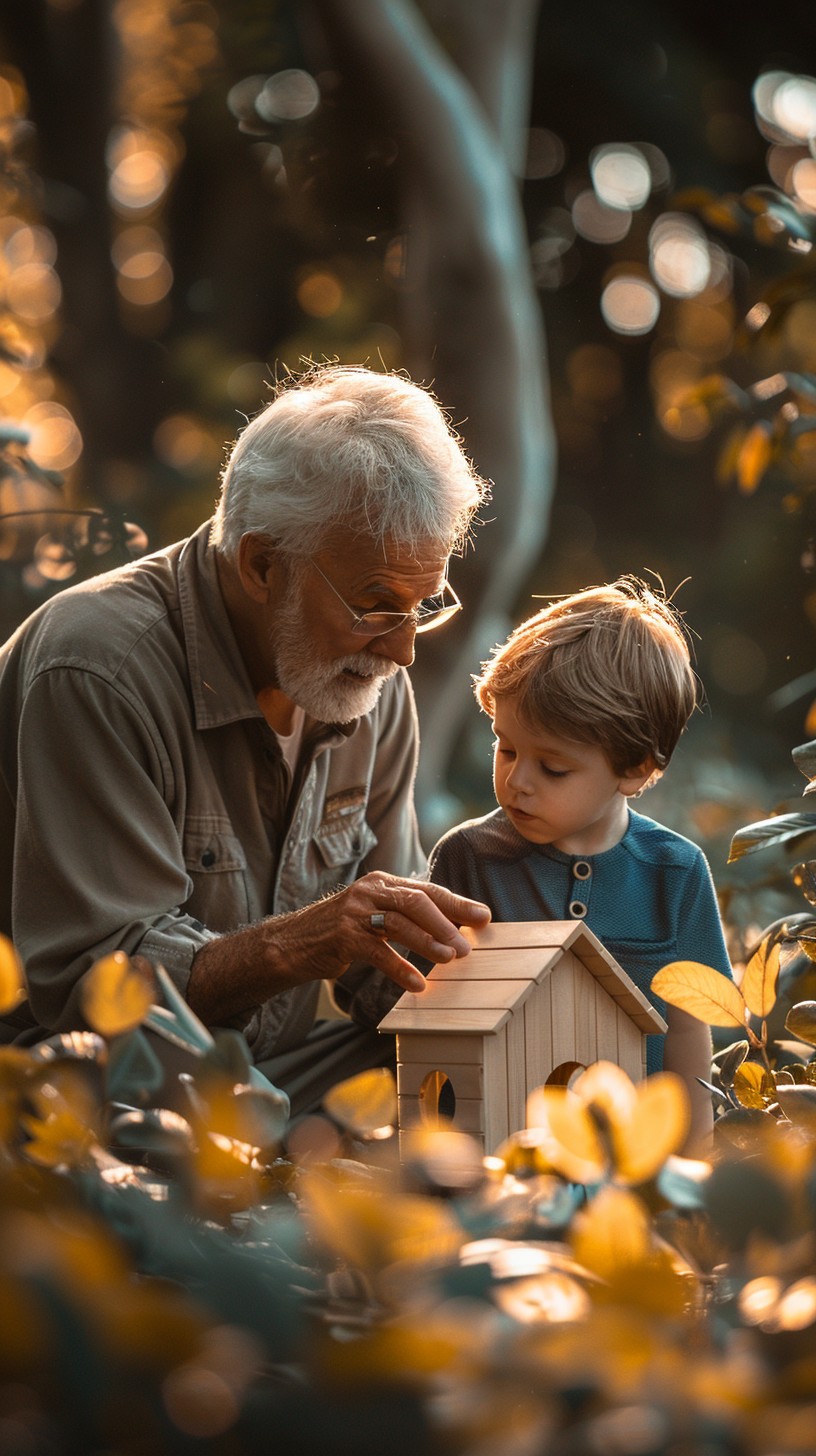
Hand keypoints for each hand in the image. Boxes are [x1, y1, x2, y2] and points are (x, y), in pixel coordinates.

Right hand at [271, 872, 490, 992]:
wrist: (292, 943)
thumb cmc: (341, 932)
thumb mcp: (373, 915)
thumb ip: (404, 915)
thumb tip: (449, 927)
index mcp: (383, 882)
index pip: (427, 889)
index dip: (457, 903)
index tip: (484, 916)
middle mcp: (370, 891)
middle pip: (417, 901)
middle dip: (447, 923)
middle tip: (468, 946)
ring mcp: (355, 913)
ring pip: (400, 924)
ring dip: (429, 943)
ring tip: (450, 959)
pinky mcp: (343, 937)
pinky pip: (379, 953)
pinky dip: (401, 969)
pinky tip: (418, 984)